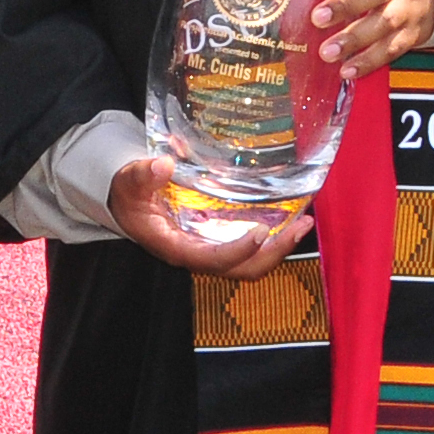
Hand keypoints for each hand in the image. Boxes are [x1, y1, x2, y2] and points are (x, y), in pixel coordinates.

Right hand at [105, 153, 312, 276]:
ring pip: (251, 263)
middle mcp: (198, 255)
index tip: (260, 232)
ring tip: (305, 222)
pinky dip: (273, 237)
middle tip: (301, 226)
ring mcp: (211, 250)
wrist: (128, 204)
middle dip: (274, 253)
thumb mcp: (129, 182)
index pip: (212, 259)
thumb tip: (163, 164)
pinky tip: (290, 216)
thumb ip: (142, 175)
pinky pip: (251, 249)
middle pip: (242, 269)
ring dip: (279, 247)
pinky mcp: (220, 241)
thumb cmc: (129, 196)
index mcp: (176, 247)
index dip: (238, 250)